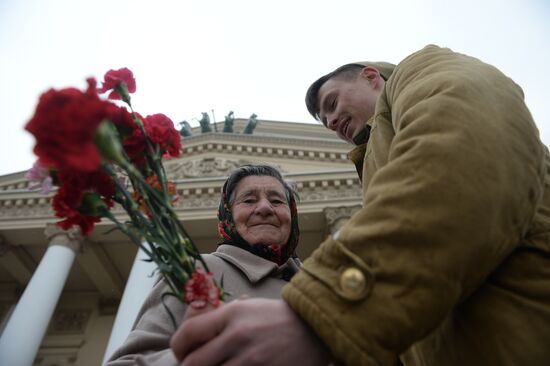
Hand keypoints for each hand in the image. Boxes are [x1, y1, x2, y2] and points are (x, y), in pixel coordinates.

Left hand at [170, 298, 330, 365]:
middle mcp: (238, 337)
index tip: (182, 352)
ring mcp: (251, 361)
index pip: (187, 334)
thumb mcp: (245, 306)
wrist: (314, 330)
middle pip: (192, 365)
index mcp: (232, 315)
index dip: (178, 347)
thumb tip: (188, 327)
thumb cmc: (275, 317)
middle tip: (197, 365)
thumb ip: (217, 317)